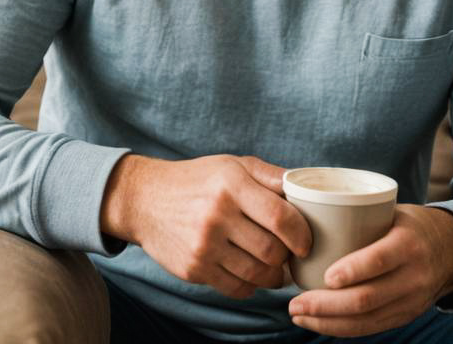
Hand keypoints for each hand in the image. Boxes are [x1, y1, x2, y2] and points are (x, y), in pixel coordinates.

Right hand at [101, 154, 311, 298]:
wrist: (144, 199)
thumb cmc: (196, 180)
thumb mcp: (231, 165)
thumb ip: (270, 175)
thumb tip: (308, 189)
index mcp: (230, 183)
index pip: (282, 217)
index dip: (302, 235)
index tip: (305, 241)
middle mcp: (216, 213)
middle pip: (273, 251)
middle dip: (286, 256)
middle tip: (285, 251)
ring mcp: (203, 244)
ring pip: (258, 275)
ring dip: (271, 274)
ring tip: (269, 263)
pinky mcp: (194, 268)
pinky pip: (238, 289)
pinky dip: (250, 285)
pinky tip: (247, 270)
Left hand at [287, 204, 452, 337]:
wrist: (451, 248)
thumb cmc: (406, 222)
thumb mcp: (391, 210)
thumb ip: (358, 214)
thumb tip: (304, 209)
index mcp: (408, 243)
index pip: (379, 260)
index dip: (352, 270)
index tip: (324, 275)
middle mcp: (413, 277)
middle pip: (368, 298)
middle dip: (326, 305)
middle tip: (293, 302)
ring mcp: (411, 301)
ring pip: (367, 320)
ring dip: (328, 321)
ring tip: (297, 314)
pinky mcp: (405, 316)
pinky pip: (372, 328)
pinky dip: (342, 328)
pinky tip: (317, 322)